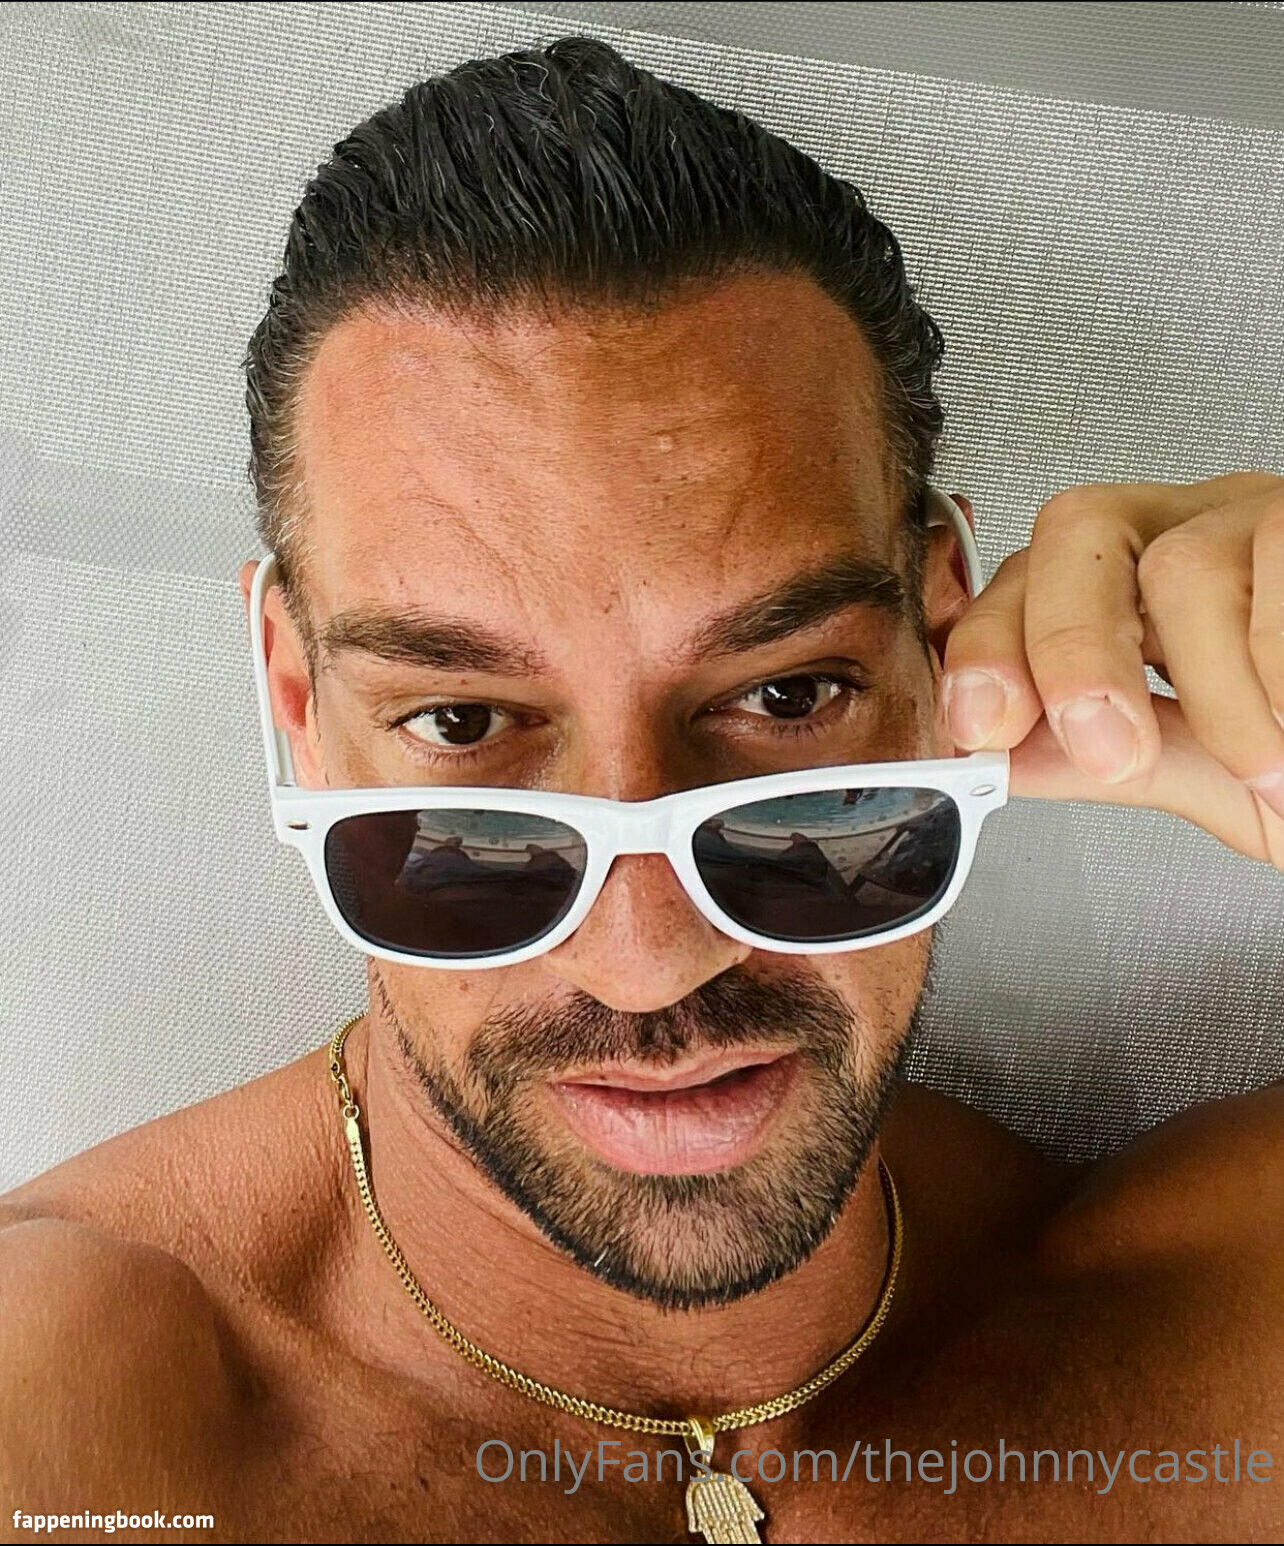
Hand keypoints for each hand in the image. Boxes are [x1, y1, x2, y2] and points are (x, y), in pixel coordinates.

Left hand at [940, 471, 1283, 869]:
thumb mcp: (1214, 772)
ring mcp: (1272, 514)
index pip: (1028, 580)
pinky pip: (1278, 570)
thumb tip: (996, 756)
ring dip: (1221, 701)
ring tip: (1274, 765)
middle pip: (1080, 530)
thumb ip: (1108, 759)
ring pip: (1184, 569)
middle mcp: (1199, 530)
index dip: (987, 645)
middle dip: (1069, 650)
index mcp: (1142, 588)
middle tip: (1107, 747)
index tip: (978, 729)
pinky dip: (1279, 682)